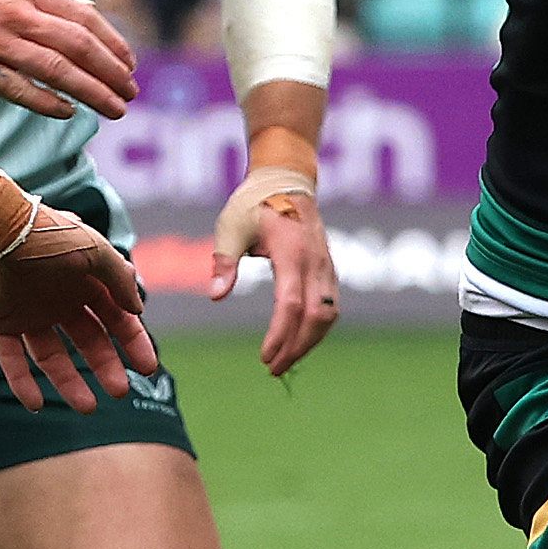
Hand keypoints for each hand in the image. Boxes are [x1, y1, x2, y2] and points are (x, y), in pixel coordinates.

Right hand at [0, 0, 139, 120]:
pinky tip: (68, 112)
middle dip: (111, 71)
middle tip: (131, 92)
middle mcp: (13, 13)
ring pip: (55, 70)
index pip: (82, 16)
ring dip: (91, 92)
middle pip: (77, 45)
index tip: (129, 64)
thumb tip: (86, 7)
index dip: (112, 42)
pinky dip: (48, 102)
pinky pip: (18, 89)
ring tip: (115, 109)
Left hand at [0, 200, 161, 411]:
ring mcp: (29, 313)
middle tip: (119, 392)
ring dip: (69, 381)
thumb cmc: (46, 236)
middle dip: (105, 366)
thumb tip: (138, 308)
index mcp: (84, 280)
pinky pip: (11, 358)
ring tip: (87, 407)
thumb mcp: (94, 250)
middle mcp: (59, 299)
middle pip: (87, 340)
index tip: (147, 368)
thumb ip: (120, 278)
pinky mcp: (0, 322)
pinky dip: (22, 382)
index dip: (133, 342)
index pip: (116, 317)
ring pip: (52, 356)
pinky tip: (35, 404)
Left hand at [210, 166, 339, 374]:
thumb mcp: (230, 227)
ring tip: (286, 360)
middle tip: (273, 369)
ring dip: (309, 342)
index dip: (280, 334)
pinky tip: (299, 341)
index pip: (291, 304)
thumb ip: (224, 262)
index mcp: (291, 251)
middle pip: (316, 317)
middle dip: (296, 347)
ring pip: (329, 315)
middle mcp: (315, 262)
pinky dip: (317, 329)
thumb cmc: (254, 203)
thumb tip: (216, 297)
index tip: (264, 356)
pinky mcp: (329, 270)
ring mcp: (327, 266)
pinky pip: (331, 307)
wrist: (286, 179)